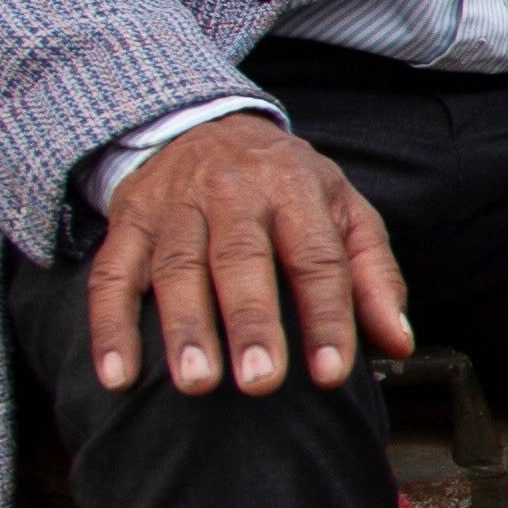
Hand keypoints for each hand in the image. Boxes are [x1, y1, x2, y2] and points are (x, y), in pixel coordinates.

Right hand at [89, 114, 413, 398]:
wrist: (205, 124)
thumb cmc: (286, 186)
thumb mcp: (344, 212)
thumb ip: (374, 276)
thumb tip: (397, 344)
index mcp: (295, 190)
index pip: (317, 258)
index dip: (327, 317)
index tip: (331, 376)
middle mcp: (233, 192)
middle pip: (241, 258)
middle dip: (251, 322)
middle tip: (260, 382)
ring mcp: (175, 205)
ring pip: (176, 266)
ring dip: (184, 327)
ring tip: (195, 383)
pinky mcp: (128, 221)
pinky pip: (112, 273)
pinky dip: (109, 326)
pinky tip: (116, 375)